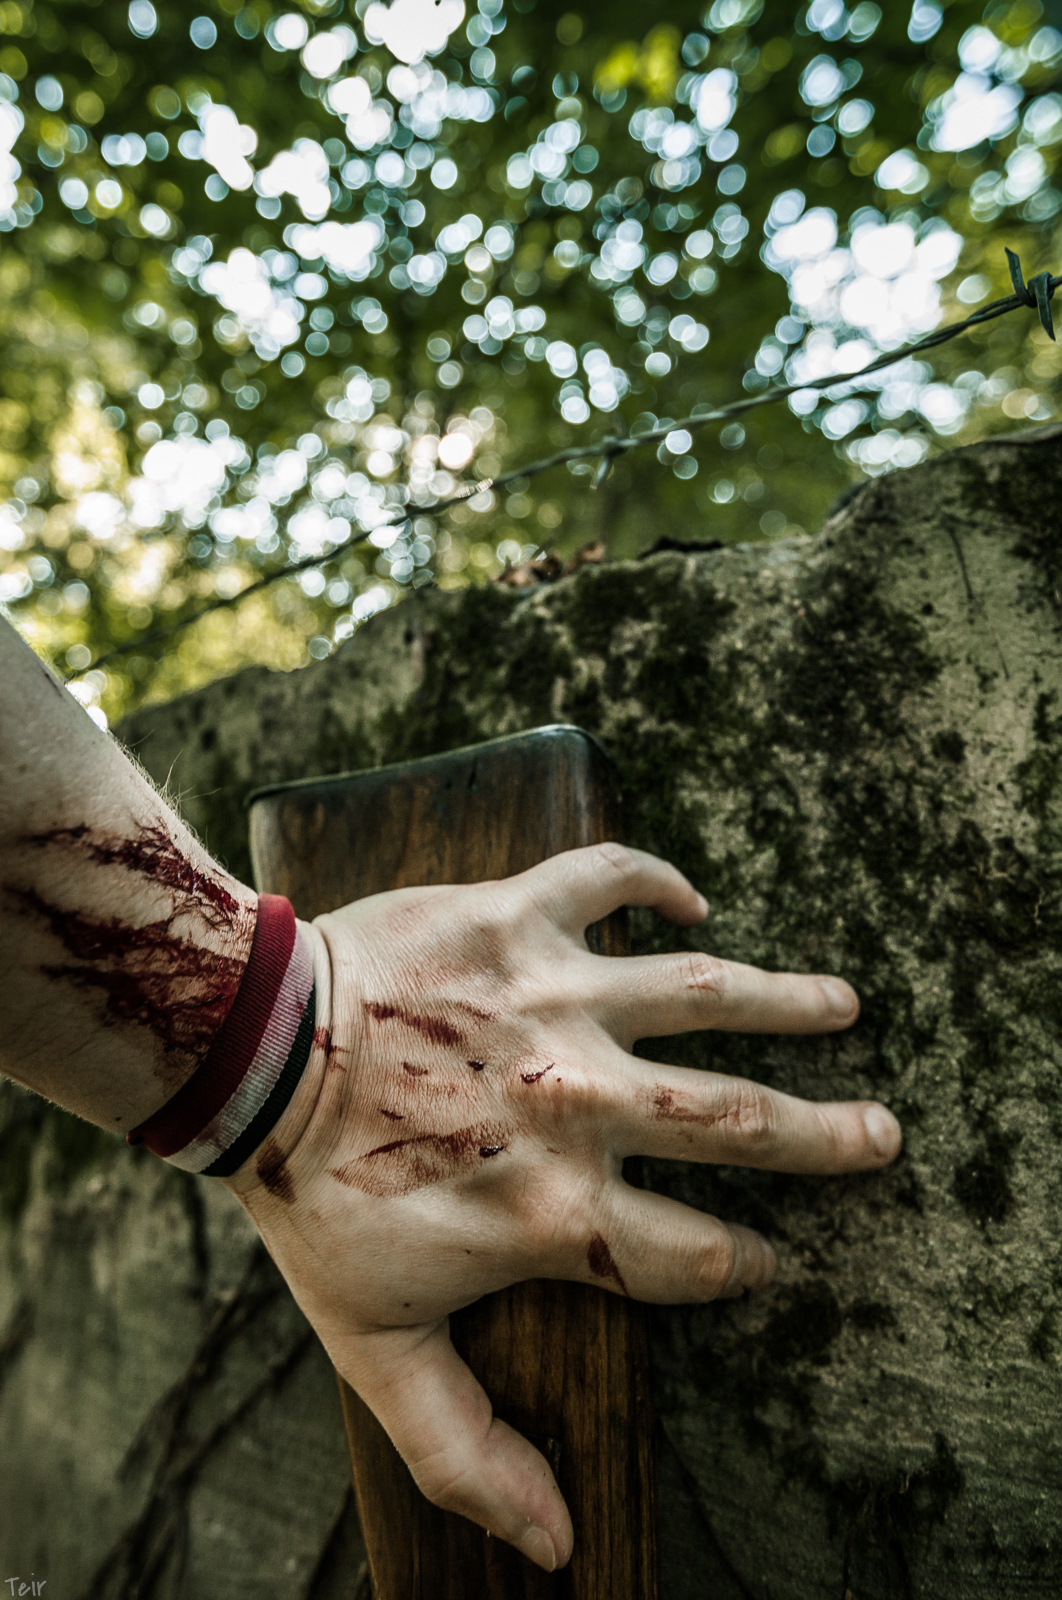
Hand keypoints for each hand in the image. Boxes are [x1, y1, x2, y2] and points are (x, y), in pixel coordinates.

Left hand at [227, 843, 900, 1571]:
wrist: (248, 1054)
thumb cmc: (312, 1197)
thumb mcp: (380, 1342)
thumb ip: (465, 1446)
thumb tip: (554, 1548)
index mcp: (560, 1211)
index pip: (692, 1255)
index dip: (740, 1264)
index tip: (767, 1260)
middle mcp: (580, 1103)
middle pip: (738, 1125)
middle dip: (823, 1137)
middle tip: (881, 1134)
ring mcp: (555, 1000)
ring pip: (705, 995)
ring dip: (786, 1004)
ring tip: (843, 1006)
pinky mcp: (515, 918)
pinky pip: (608, 882)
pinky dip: (655, 881)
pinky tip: (691, 900)